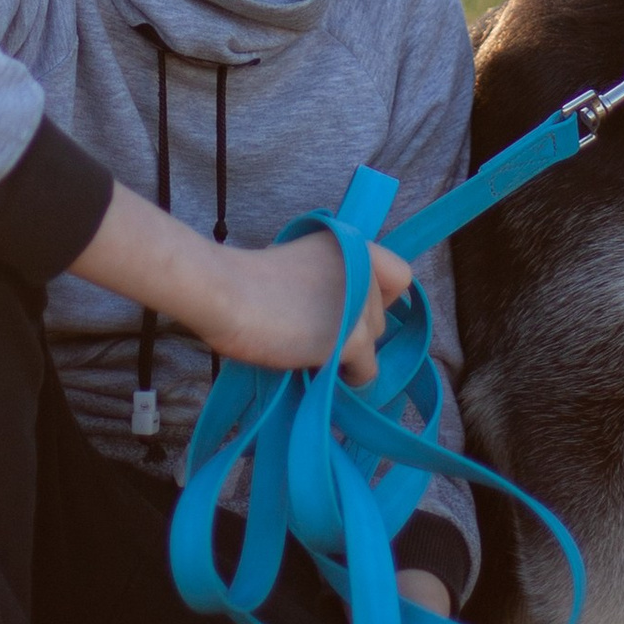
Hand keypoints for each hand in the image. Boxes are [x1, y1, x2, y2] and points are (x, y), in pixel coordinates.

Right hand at [199, 228, 409, 383]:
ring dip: (346, 353)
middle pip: (380, 317)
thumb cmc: (247, 281)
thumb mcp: (303, 264)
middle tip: (312, 331)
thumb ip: (332, 280)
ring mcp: (363, 305)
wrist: (224, 293)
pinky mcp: (355, 339)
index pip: (399, 276)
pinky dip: (346, 378)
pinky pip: (366, 372)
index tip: (348, 308)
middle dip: (352, 330)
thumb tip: (344, 316)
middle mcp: (368, 270)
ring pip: (373, 345)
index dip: (378, 297)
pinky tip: (318, 368)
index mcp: (354, 245)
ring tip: (306, 347)